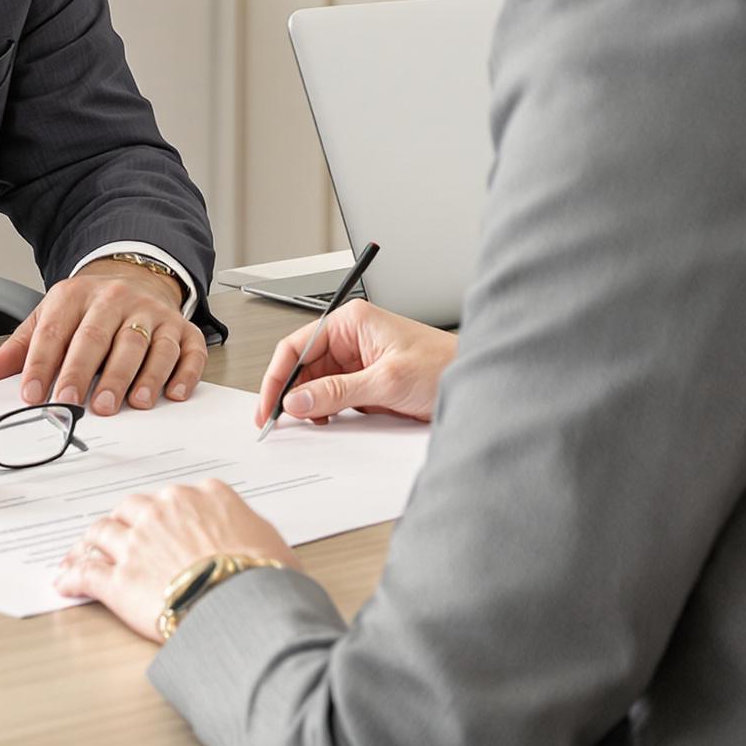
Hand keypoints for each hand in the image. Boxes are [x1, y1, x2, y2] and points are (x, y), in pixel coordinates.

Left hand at [0, 260, 206, 413]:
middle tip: (75, 403)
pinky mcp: (183, 329)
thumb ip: (18, 350)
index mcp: (75, 296)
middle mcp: (116, 300)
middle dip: (86, 372)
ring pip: (145, 343)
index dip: (42, 364)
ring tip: (127, 404)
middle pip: (100, 336)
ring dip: (136, 376)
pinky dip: (183, 373)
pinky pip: (187, 350)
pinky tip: (173, 394)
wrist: (136, 277)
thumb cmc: (88, 310)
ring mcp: (152, 313)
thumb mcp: (49, 318)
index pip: (55, 331)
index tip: (34, 395)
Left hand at [54, 480, 298, 639]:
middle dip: (124, 521)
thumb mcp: (270, 539)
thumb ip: (247, 526)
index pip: (175, 498)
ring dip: (90, 543)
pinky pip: (86, 572)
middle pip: (132, 508)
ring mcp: (137, 543)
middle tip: (118, 534)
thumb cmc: (264, 577)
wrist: (244, 606)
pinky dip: (71, 576)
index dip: (164, 513)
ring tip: (81, 551)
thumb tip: (246, 533)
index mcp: (203, 496)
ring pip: (101, 532)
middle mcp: (164, 510)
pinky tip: (65, 582)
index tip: (160, 522)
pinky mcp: (118, 579)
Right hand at [254, 301, 457, 427]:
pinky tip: (328, 422)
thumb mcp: (386, 381)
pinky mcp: (366, 382)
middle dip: (291, 393)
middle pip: (302, 366)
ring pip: (316, 383)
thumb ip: (337, 392)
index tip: (268, 406)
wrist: (477, 383)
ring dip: (310, 404)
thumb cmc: (443, 365)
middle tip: (279, 422)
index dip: (277, 377)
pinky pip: (334, 395)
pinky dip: (327, 411)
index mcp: (351, 322)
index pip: (296, 346)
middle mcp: (350, 337)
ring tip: (309, 423)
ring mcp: (358, 360)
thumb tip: (297, 401)